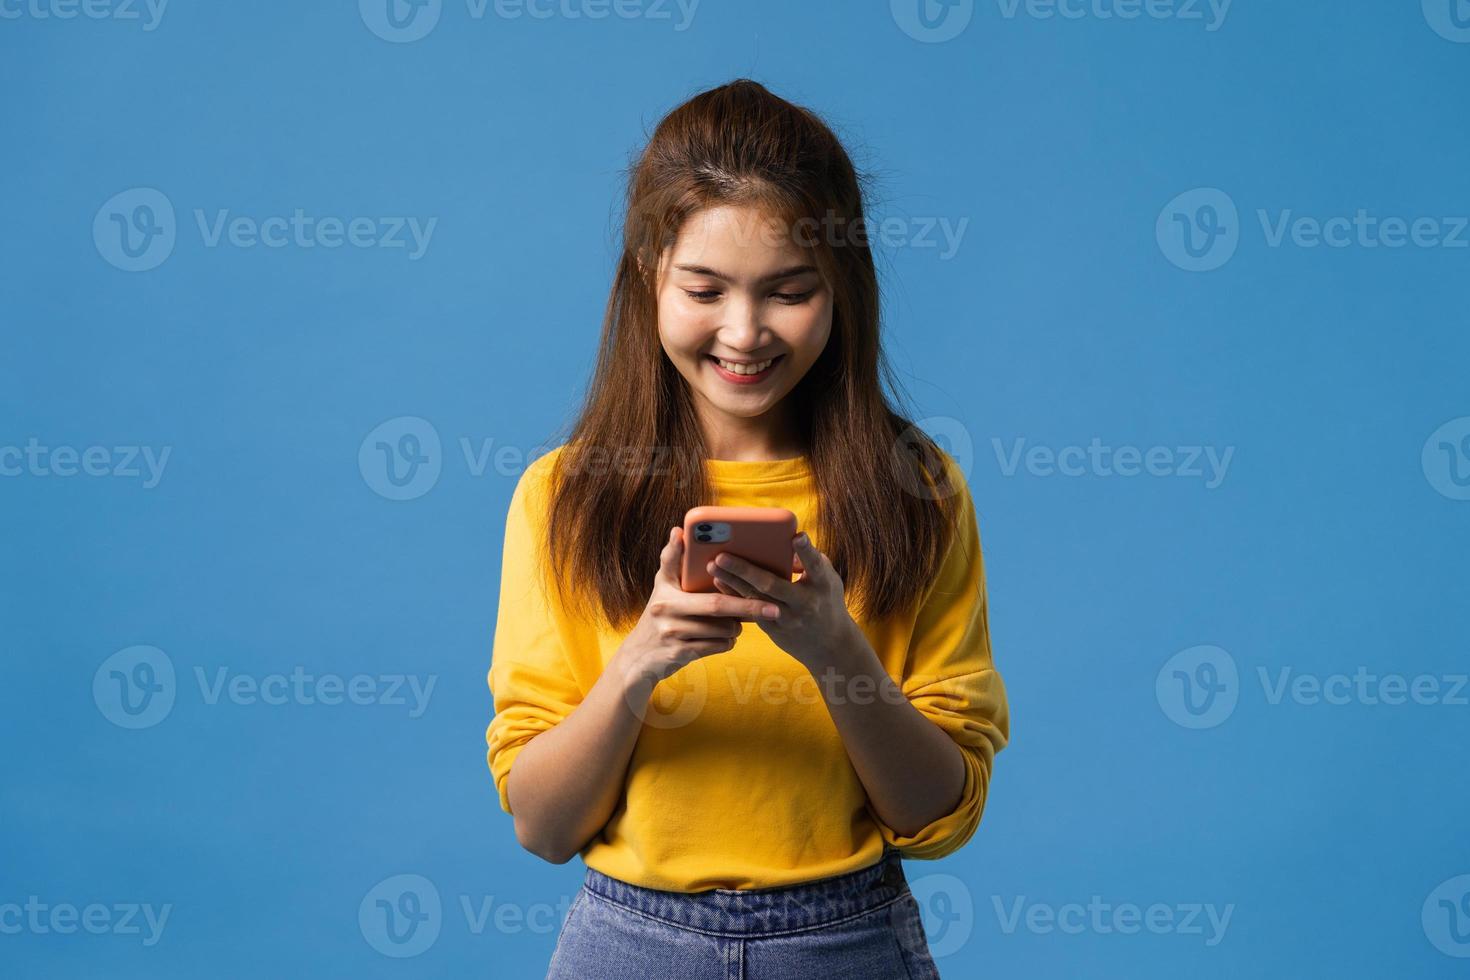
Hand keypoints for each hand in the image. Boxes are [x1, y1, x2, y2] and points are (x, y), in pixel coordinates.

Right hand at [611, 526, 777, 698]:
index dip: (729, 578)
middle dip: (748, 607)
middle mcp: (667, 612)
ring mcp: (673, 634)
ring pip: (722, 630)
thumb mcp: (661, 586)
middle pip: (718, 607)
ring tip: (733, 622)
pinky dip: (726, 642)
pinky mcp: (680, 654)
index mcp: (666, 591)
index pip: (702, 581)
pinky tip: (722, 637)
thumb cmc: (659, 614)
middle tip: (773, 608)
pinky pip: (717, 646)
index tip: (750, 573)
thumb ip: (671, 559)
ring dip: (735, 627)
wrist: (639, 657)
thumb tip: (678, 530)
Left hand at [707, 532, 857, 670]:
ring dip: (732, 582)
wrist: (831, 646)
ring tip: (712, 565)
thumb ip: (809, 561)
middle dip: (745, 570)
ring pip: (755, 599)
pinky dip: (734, 595)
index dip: (806, 551)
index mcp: (823, 585)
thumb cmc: (827, 601)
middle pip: (772, 585)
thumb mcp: (828, 579)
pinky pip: (751, 610)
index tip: (796, 536)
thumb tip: (783, 545)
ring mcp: (788, 618)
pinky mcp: (774, 629)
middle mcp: (805, 603)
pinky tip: (719, 581)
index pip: (816, 566)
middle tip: (722, 555)